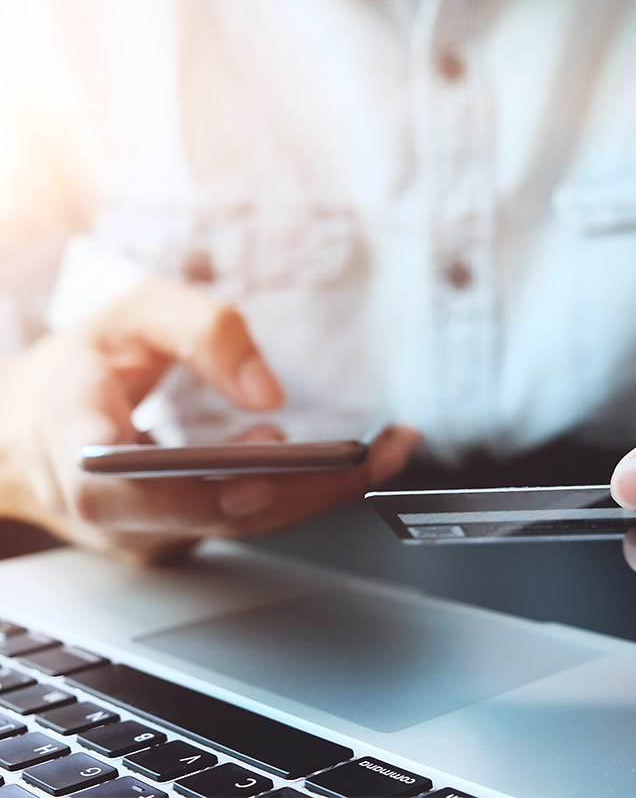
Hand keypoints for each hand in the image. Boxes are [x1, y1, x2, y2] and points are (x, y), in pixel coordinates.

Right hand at [0, 278, 418, 562]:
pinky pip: (246, 519)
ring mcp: (149, 531)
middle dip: (302, 487)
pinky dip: (300, 492)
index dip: (193, 490)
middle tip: (375, 454)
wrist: (29, 430)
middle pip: (212, 514)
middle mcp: (114, 509)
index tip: (262, 471)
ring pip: (240, 525)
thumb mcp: (128, 316)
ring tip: (386, 452)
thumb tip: (269, 394)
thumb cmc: (78, 368)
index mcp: (73, 446)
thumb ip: (198, 330)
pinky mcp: (181, 533)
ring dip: (318, 491)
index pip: (123, 487)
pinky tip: (350, 466)